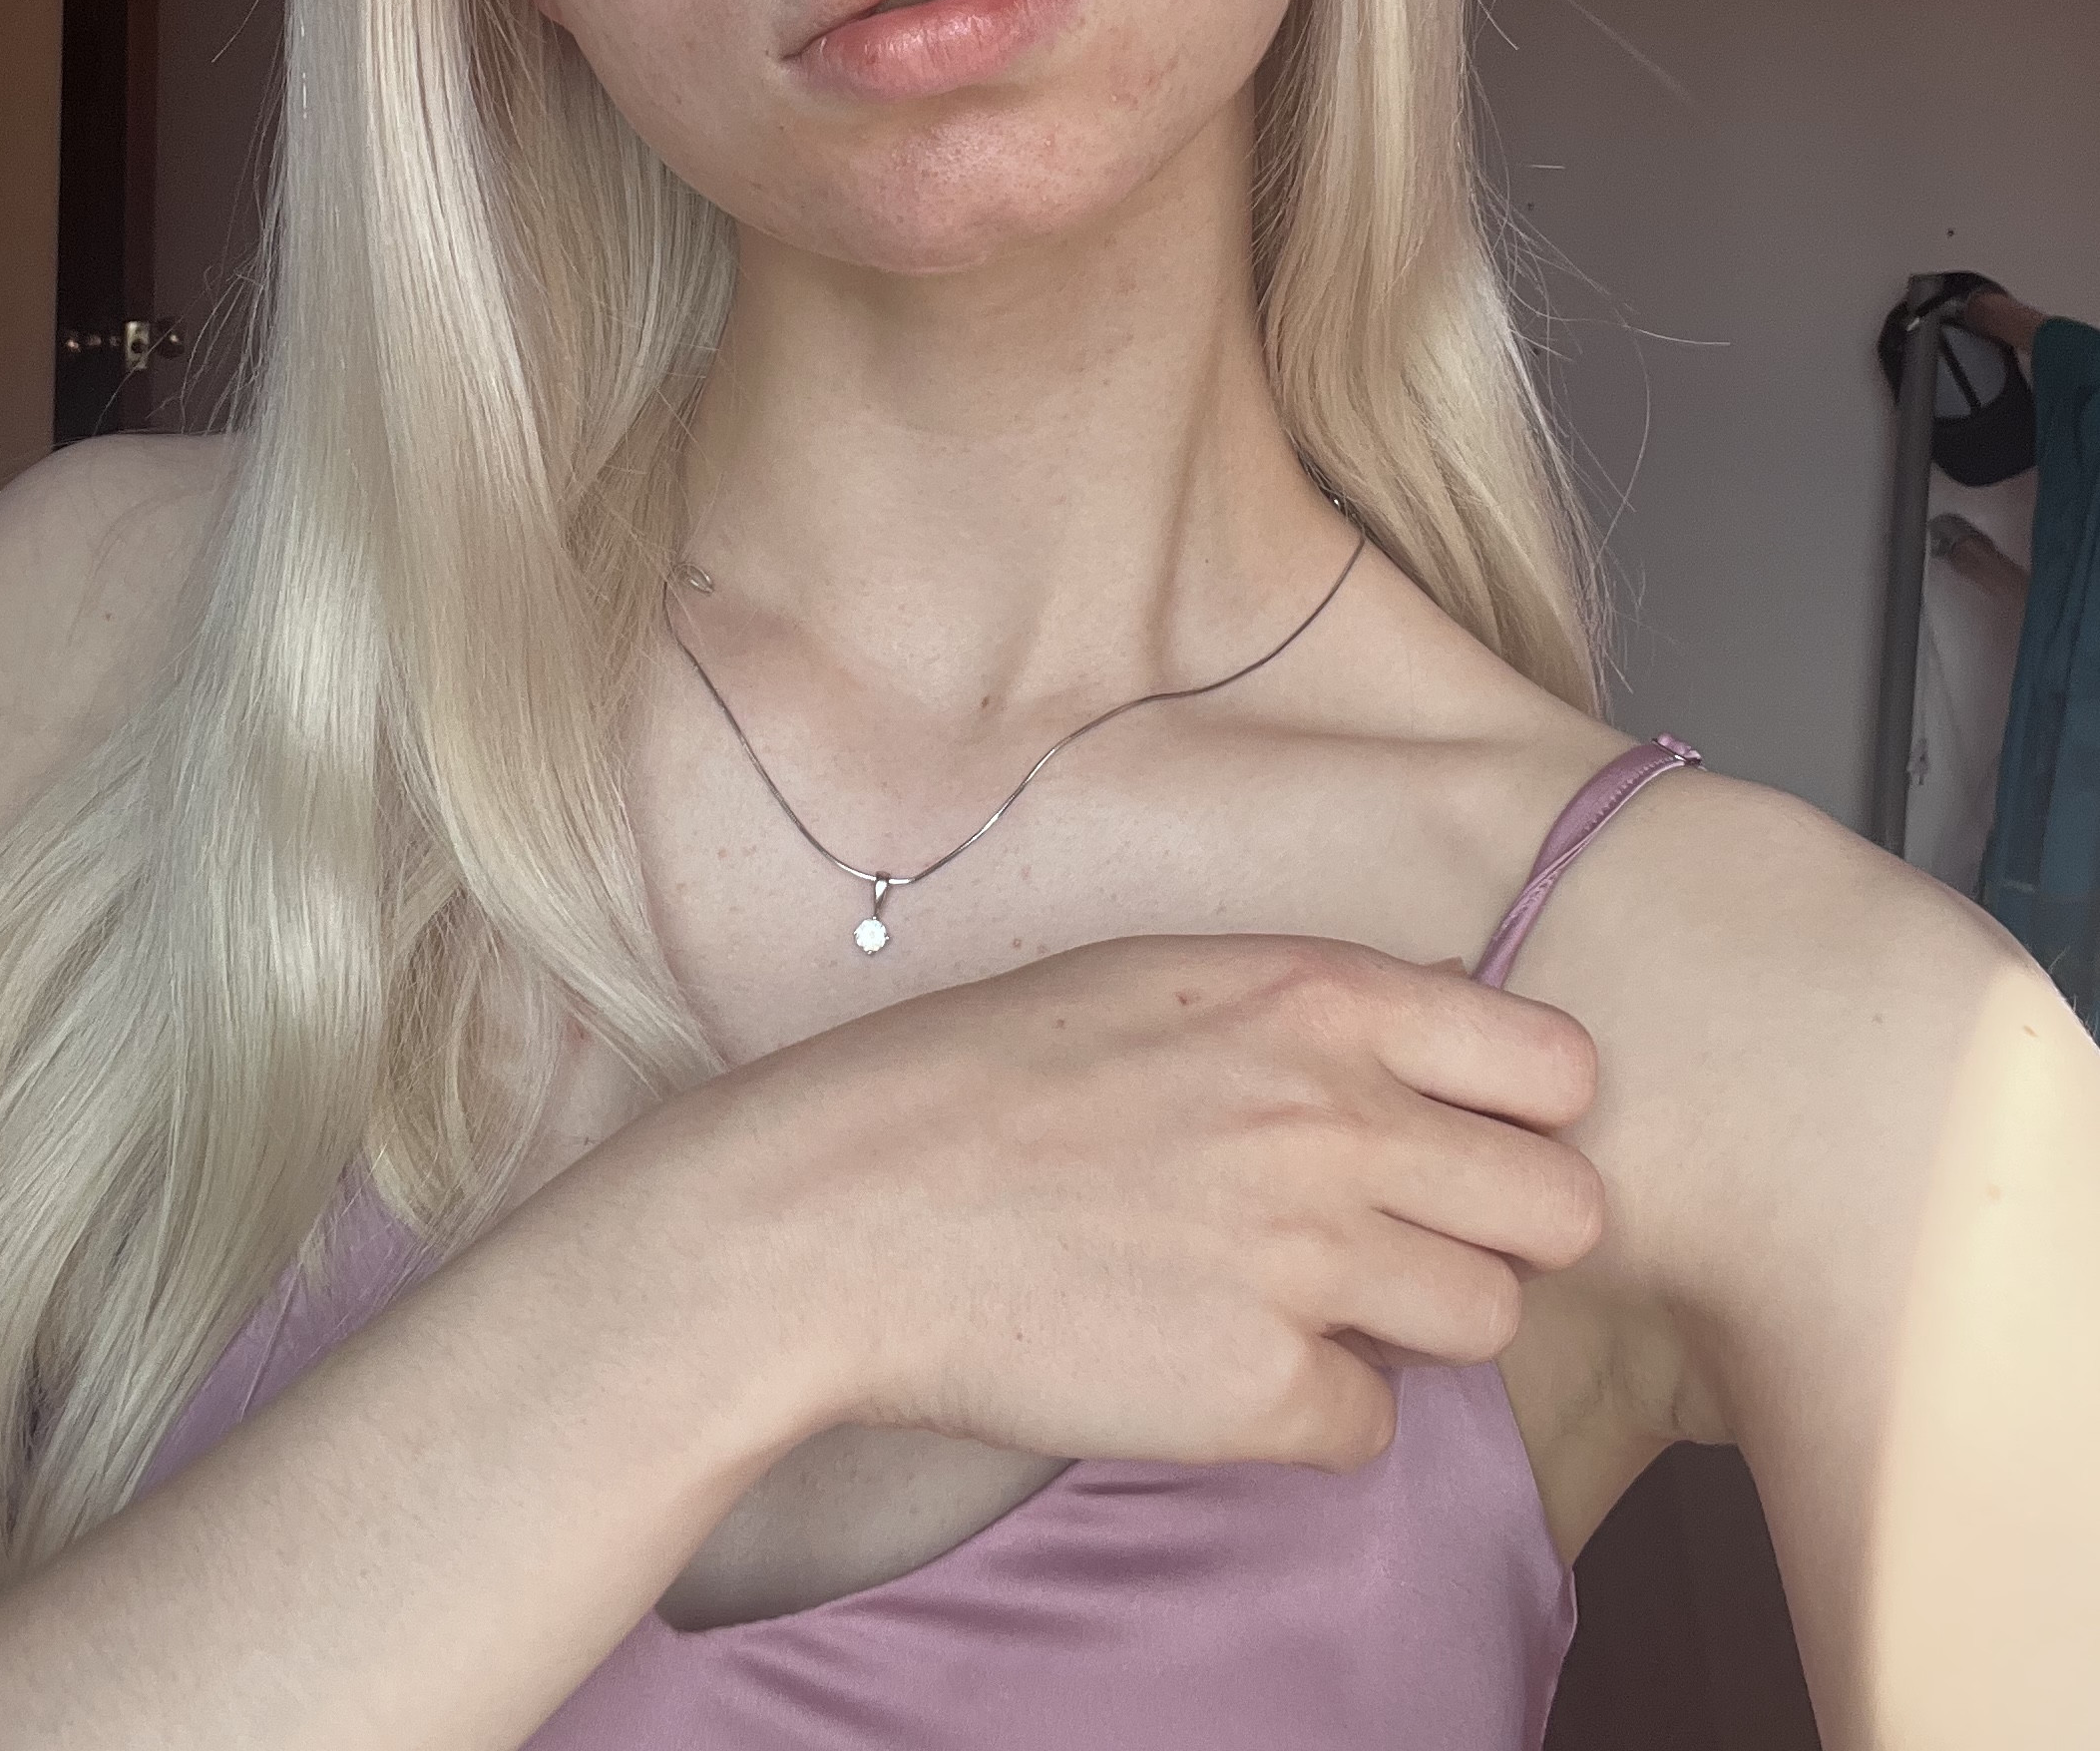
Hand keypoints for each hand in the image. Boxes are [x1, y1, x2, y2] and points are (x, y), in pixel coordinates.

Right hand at [642, 931, 1602, 1476]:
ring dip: (1412, 1324)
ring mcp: (1307, 1259)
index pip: (1557, 1067)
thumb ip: (1314, 1008)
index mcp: (1319, 998)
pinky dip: (1312, 1410)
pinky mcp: (1260, 1390)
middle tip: (1399, 1238)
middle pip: (1560, 1209)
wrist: (842, 1205)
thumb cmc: (984, 1078)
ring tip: (1294, 1299)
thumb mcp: (1166, 978)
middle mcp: (1338, 1118)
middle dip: (1494, 1231)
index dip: (1527, 1117)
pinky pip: (1375, 1425)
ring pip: (1489, 1322)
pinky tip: (1214, 1361)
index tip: (1470, 1141)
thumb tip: (1441, 1039)